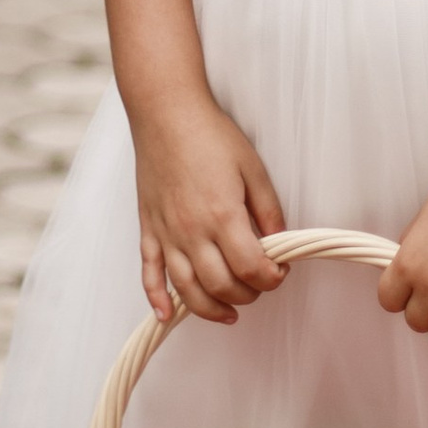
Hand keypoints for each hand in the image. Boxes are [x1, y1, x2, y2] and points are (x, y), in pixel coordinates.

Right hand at [133, 101, 285, 324]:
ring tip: (229, 312)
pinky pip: (148, 272)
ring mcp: (167, 232)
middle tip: (259, 284)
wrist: (166, 112)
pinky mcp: (148, 228)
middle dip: (247, 294)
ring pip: (187, 289)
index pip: (251, 268)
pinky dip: (156, 298)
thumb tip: (278, 243)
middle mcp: (192, 231)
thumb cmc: (210, 135)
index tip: (279, 271)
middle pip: (221, 285)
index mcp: (223, 216)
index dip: (271, 278)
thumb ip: (268, 210)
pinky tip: (166, 314)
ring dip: (210, 308)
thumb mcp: (253, 168)